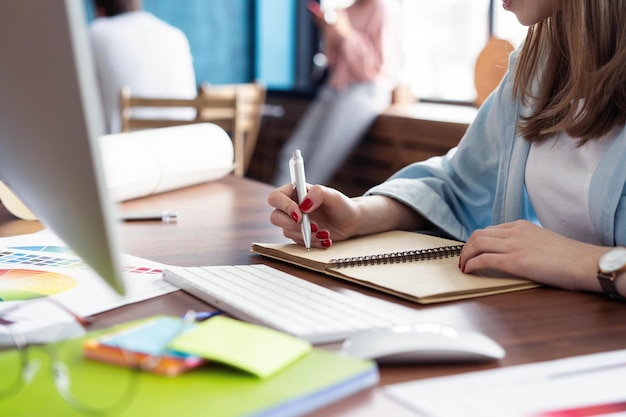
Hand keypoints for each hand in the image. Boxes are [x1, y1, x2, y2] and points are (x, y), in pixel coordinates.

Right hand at [268, 183, 359, 247]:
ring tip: (325, 233)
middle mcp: (291, 206)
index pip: (276, 197)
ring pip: (287, 232)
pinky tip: (325, 240)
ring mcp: (293, 222)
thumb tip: (303, 205)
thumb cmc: (341, 205)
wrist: (350, 222)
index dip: (284, 207)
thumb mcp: (332, 195)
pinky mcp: (298, 235)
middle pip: (276, 217)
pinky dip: (312, 243)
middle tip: (314, 226)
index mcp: (294, 191)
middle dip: (294, 225)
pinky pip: (297, 242)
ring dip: (307, 235)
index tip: (300, 215)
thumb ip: (317, 194)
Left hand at [459, 220, 606, 291]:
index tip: (472, 250)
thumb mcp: (543, 241)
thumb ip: (526, 243)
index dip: (477, 241)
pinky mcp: (514, 261)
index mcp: (521, 225)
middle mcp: (514, 232)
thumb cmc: (569, 257)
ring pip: (477, 244)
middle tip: (463, 259)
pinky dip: (471, 264)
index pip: (490, 229)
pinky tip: (469, 271)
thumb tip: (515, 255)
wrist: (584, 262)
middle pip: (478, 234)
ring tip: (463, 266)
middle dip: (466, 247)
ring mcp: (513, 245)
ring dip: (465, 256)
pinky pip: (483, 259)